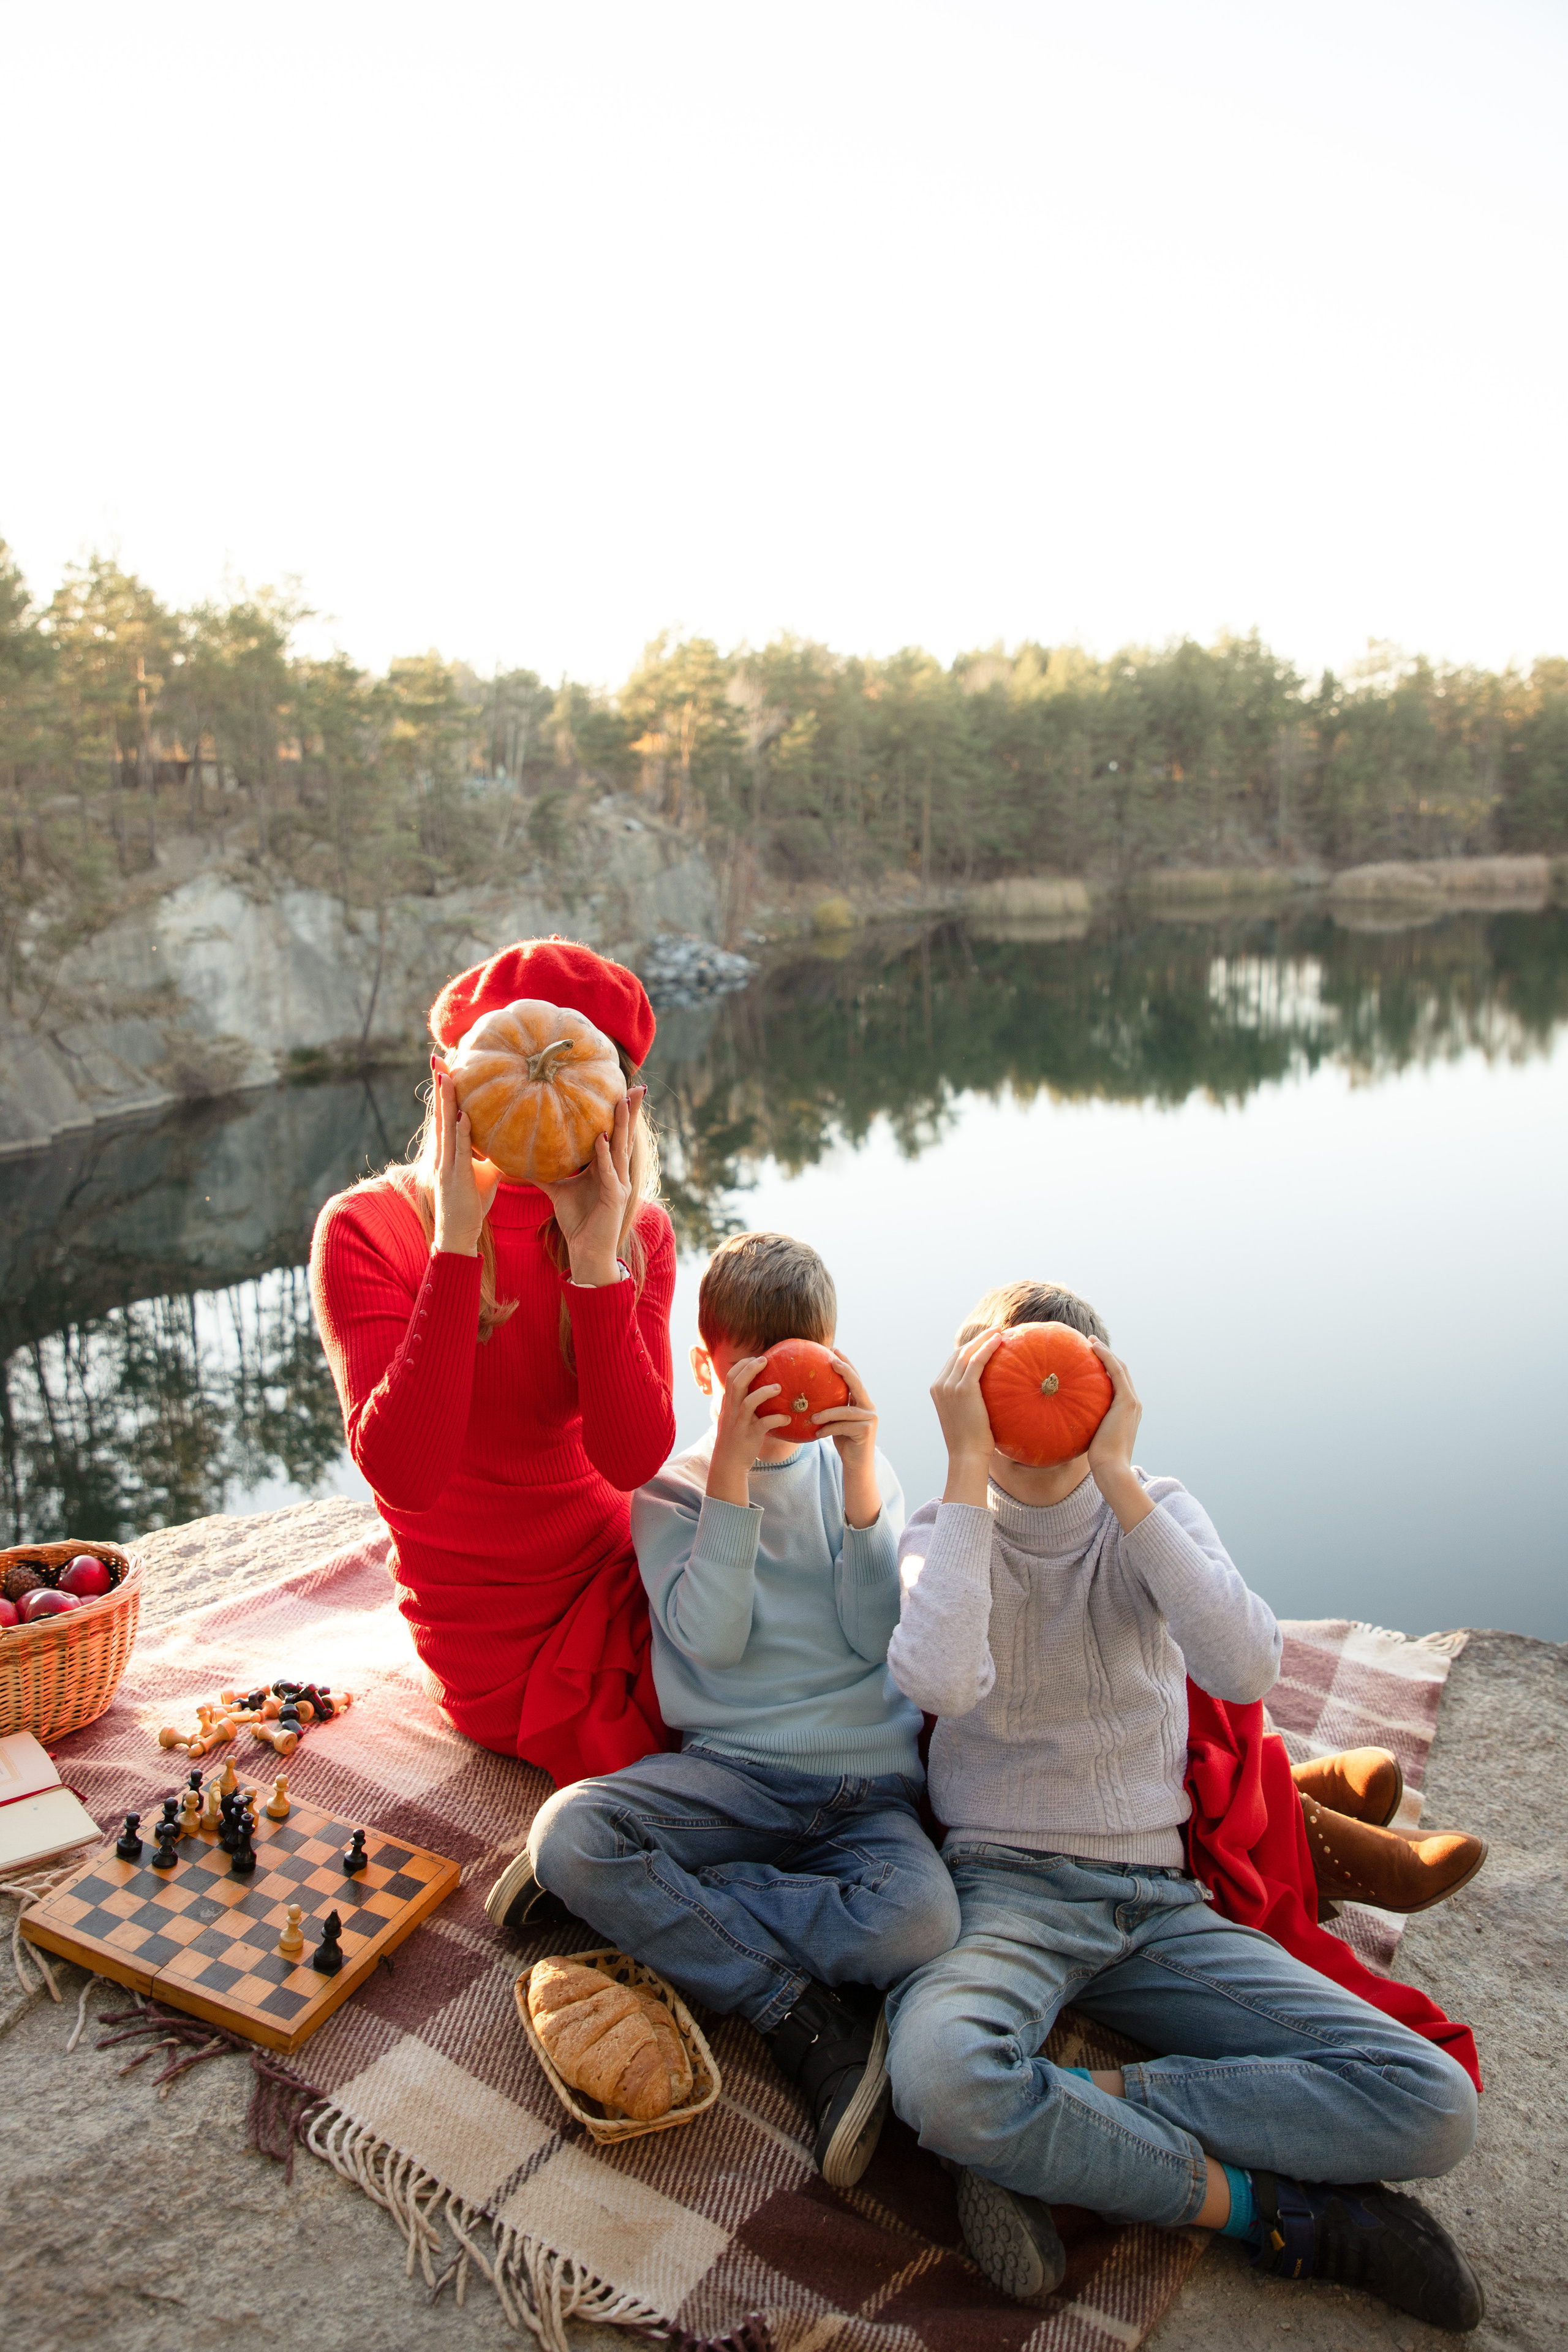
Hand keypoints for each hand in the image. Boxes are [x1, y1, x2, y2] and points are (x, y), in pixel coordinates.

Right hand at [429, 1063, 498, 1255]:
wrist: (456, 1234)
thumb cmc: (471, 1204)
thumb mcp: (485, 1173)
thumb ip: (495, 1155)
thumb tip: (516, 1139)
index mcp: (448, 1150)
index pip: (447, 1113)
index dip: (446, 1090)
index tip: (448, 1064)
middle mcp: (442, 1153)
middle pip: (440, 1113)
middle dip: (439, 1085)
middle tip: (438, 1057)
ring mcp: (445, 1164)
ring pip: (444, 1126)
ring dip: (446, 1101)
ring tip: (447, 1074)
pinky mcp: (453, 1178)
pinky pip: (458, 1151)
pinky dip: (460, 1133)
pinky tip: (464, 1116)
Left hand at [539, 1085, 645, 1285]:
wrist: (586, 1251)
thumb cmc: (577, 1222)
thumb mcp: (559, 1191)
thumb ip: (546, 1173)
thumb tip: (522, 1159)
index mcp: (607, 1169)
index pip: (616, 1135)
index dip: (620, 1114)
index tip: (622, 1089)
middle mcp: (617, 1173)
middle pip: (625, 1136)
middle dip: (631, 1111)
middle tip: (637, 1086)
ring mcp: (619, 1184)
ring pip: (622, 1149)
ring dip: (622, 1125)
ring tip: (622, 1101)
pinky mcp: (615, 1198)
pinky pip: (609, 1172)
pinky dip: (605, 1156)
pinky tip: (602, 1139)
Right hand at [706, 1355, 790, 1507]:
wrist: (728, 1464)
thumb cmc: (735, 1439)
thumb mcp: (734, 1418)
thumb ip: (742, 1404)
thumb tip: (759, 1391)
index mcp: (728, 1405)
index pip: (730, 1378)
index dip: (742, 1365)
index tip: (756, 1358)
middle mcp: (731, 1412)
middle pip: (737, 1384)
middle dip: (750, 1369)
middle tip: (765, 1360)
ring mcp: (740, 1424)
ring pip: (748, 1402)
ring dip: (764, 1392)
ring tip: (778, 1387)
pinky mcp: (750, 1437)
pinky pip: (763, 1425)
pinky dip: (776, 1419)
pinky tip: (787, 1417)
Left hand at [813, 1351, 880, 1527]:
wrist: (856, 1466)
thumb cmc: (843, 1442)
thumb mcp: (835, 1422)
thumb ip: (829, 1408)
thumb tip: (804, 1394)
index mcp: (861, 1403)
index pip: (854, 1379)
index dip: (846, 1363)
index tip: (834, 1349)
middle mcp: (868, 1408)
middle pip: (857, 1385)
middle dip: (845, 1371)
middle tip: (831, 1361)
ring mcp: (869, 1419)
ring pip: (846, 1410)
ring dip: (827, 1412)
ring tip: (812, 1415)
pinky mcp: (866, 1431)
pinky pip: (843, 1426)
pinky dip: (828, 1429)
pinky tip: (816, 1433)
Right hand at [931, 1329, 1002, 1504]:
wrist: (967, 1455)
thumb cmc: (971, 1441)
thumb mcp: (964, 1415)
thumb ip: (969, 1400)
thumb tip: (988, 1394)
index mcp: (937, 1389)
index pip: (953, 1361)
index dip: (969, 1348)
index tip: (985, 1342)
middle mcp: (940, 1385)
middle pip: (959, 1353)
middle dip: (976, 1340)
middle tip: (994, 1332)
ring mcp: (949, 1386)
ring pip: (967, 1353)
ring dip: (984, 1338)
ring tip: (999, 1331)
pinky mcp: (964, 1389)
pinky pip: (977, 1360)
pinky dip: (988, 1347)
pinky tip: (1000, 1341)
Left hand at [1086, 1342, 1152, 1532]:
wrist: (1112, 1470)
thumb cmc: (1099, 1462)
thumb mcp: (1091, 1439)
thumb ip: (1084, 1427)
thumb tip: (1064, 1424)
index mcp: (1127, 1413)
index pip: (1119, 1385)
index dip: (1107, 1370)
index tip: (1092, 1361)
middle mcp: (1133, 1405)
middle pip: (1121, 1372)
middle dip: (1107, 1356)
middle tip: (1091, 1345)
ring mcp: (1131, 1402)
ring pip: (1120, 1368)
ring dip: (1106, 1351)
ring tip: (1090, 1341)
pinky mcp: (1126, 1401)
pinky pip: (1115, 1370)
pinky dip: (1106, 1356)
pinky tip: (1092, 1347)